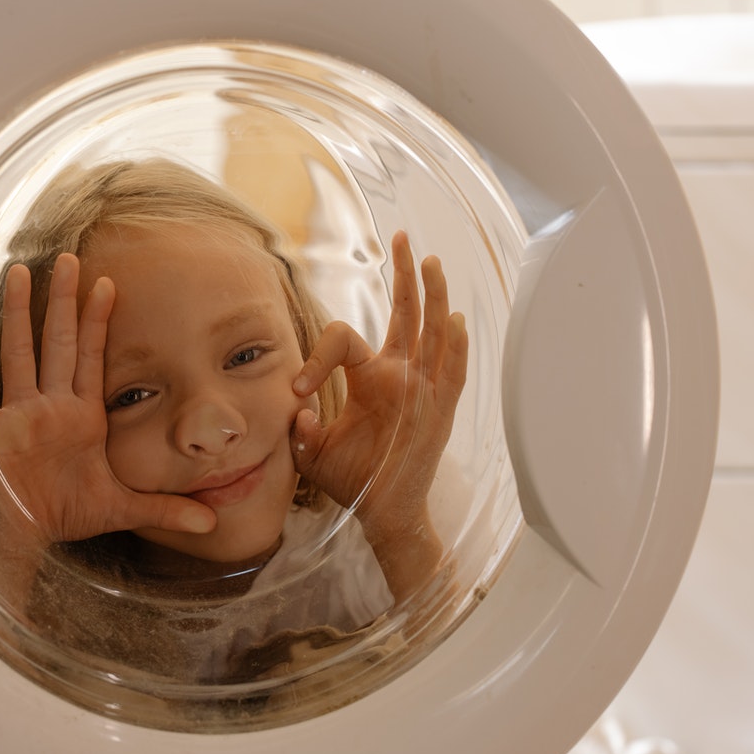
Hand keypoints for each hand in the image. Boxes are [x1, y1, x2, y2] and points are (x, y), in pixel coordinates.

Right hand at [0, 254, 216, 546]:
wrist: (24, 538)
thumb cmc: (65, 515)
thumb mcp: (122, 508)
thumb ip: (166, 510)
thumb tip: (212, 523)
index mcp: (81, 416)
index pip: (91, 357)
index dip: (98, 321)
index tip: (108, 283)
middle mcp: (50, 406)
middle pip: (57, 343)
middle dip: (62, 301)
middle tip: (68, 257)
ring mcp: (19, 415)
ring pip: (19, 354)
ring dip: (18, 315)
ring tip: (19, 273)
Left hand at [289, 232, 467, 587]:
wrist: (384, 515)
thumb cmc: (353, 480)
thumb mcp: (314, 450)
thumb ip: (300, 427)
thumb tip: (297, 407)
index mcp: (370, 379)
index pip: (343, 340)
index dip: (316, 358)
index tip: (299, 393)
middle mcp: (400, 376)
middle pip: (405, 314)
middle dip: (404, 276)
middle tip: (404, 239)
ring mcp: (423, 390)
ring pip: (430, 333)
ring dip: (431, 296)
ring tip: (429, 261)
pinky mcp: (440, 412)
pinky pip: (452, 374)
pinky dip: (455, 348)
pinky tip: (454, 318)